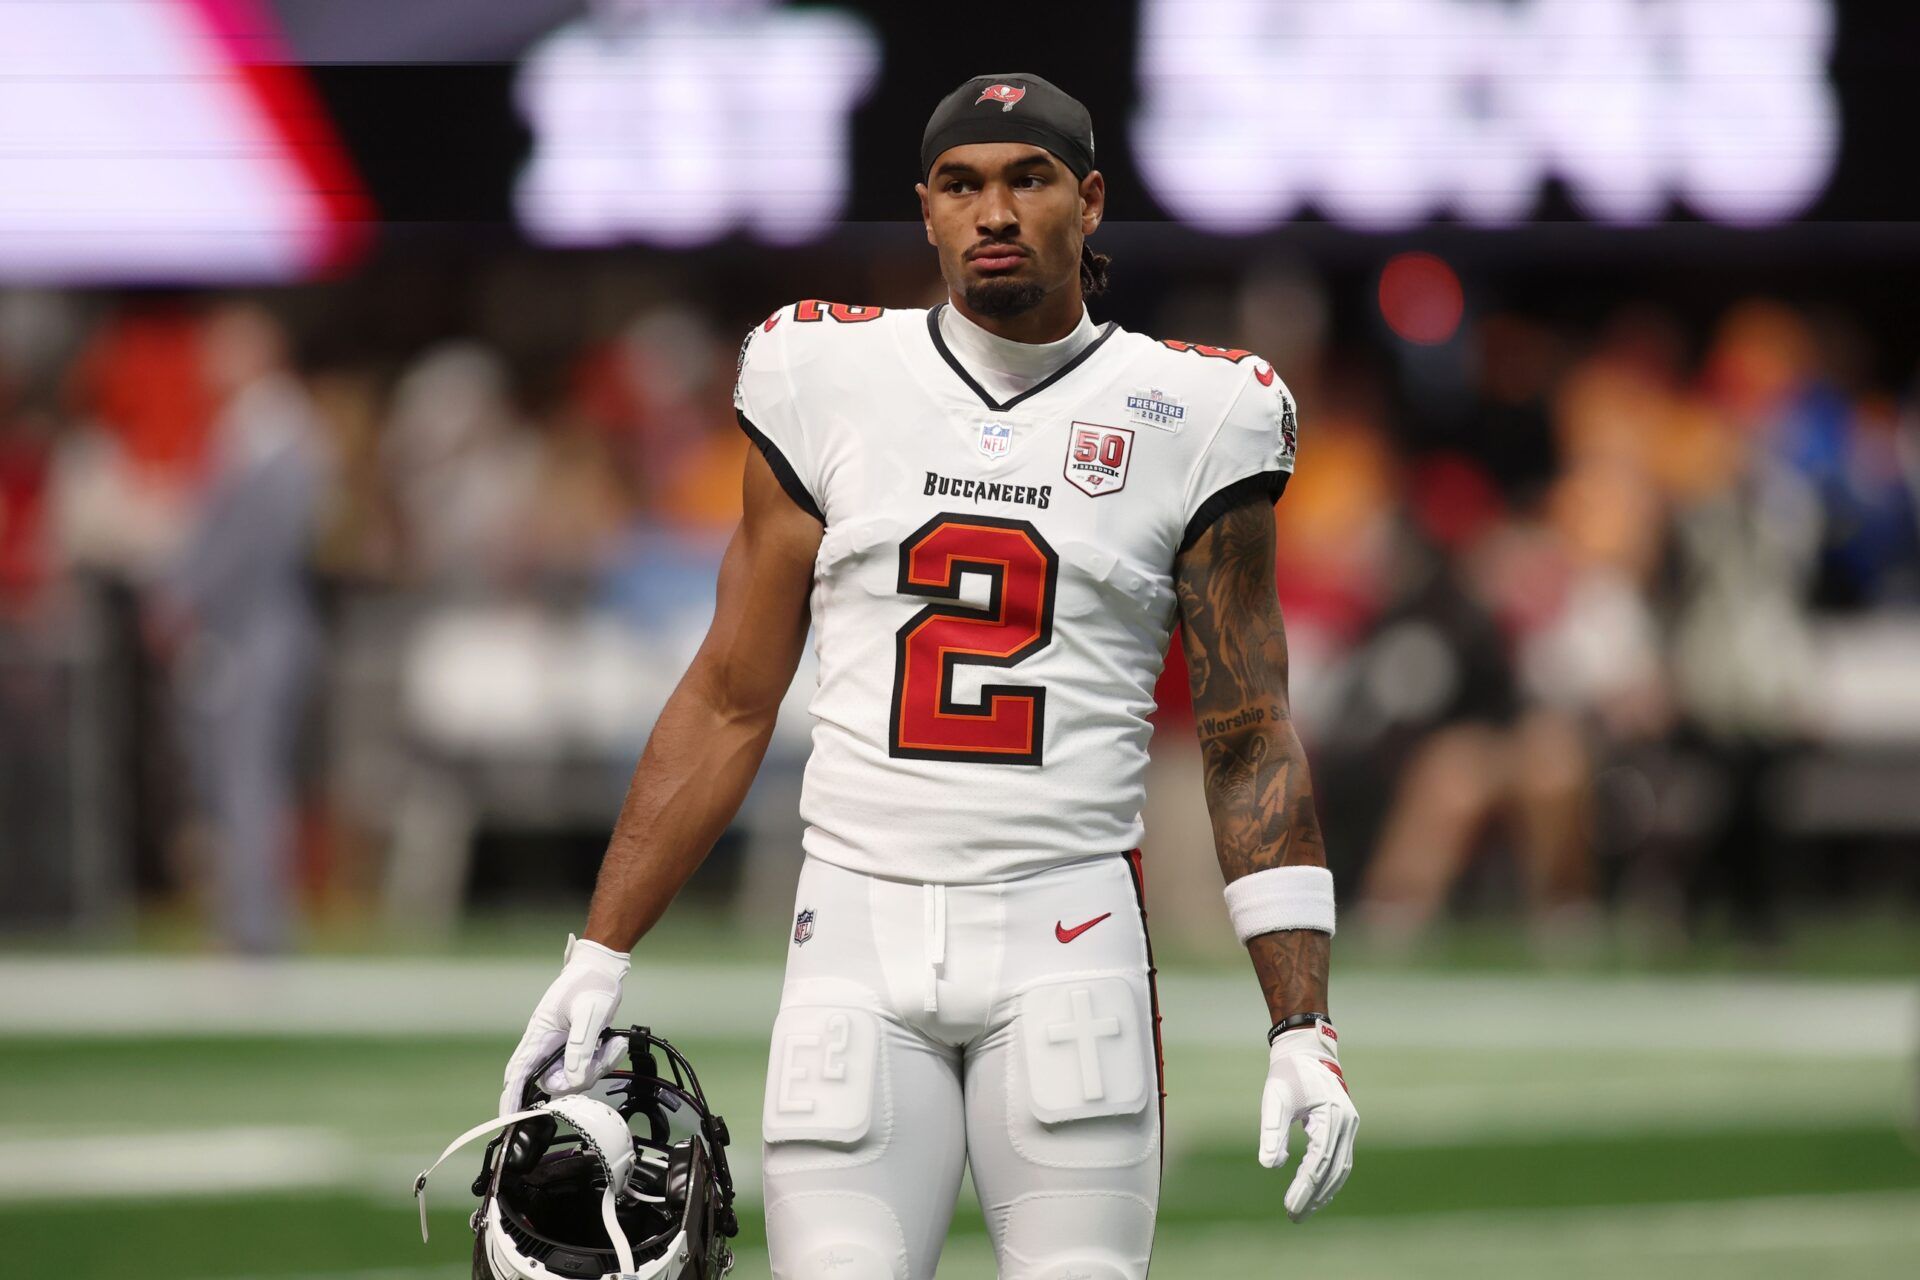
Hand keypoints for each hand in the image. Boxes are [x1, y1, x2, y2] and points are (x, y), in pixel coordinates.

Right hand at [499, 934, 631, 1116]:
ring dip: (595, 1068)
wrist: (602, 965)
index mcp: (540, 1033)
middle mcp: (545, 1042)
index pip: (519, 1072)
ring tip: (613, 1044)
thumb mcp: (590, 1012)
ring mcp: (559, 1045)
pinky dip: (600, 1061)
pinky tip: (613, 1043)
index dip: (511, 1097)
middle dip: (574, 1081)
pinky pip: (583, 1066)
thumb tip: (573, 1078)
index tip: (508, 1119)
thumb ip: (580, 1046)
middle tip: (600, 1059)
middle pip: (548, 1080)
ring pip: (570, 1075)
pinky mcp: (574, 1046)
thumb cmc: (592, 981)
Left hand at [1260, 1020, 1357, 1220]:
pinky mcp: (1344, 1128)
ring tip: (1302, 1211)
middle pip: (1333, 1170)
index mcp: (1332, 1115)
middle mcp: (1347, 1123)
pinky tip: (1314, 1193)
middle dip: (1314, 1196)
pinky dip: (1328, 1179)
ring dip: (1323, 1192)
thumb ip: (1272, 1130)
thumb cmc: (1287, 1073)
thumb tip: (1270, 1165)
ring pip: (1340, 1168)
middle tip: (1293, 1217)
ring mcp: (1349, 1126)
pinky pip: (1340, 1160)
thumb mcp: (1275, 1098)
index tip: (1289, 1206)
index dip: (1305, 1186)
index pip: (1320, 1161)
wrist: (1305, 1051)